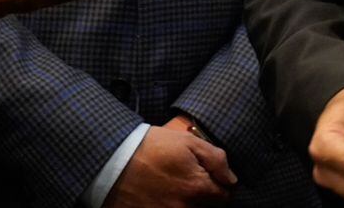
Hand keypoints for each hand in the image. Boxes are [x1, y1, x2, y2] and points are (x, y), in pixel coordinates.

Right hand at [105, 122, 235, 206]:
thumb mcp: (188, 142)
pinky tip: (161, 197)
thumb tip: (231, 179)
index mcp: (197, 187)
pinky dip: (167, 207)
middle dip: (203, 197)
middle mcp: (184, 207)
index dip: (220, 186)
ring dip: (186, 203)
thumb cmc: (152, 146)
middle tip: (189, 182)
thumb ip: (216, 159)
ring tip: (174, 189)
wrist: (112, 158)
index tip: (211, 178)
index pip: (223, 197)